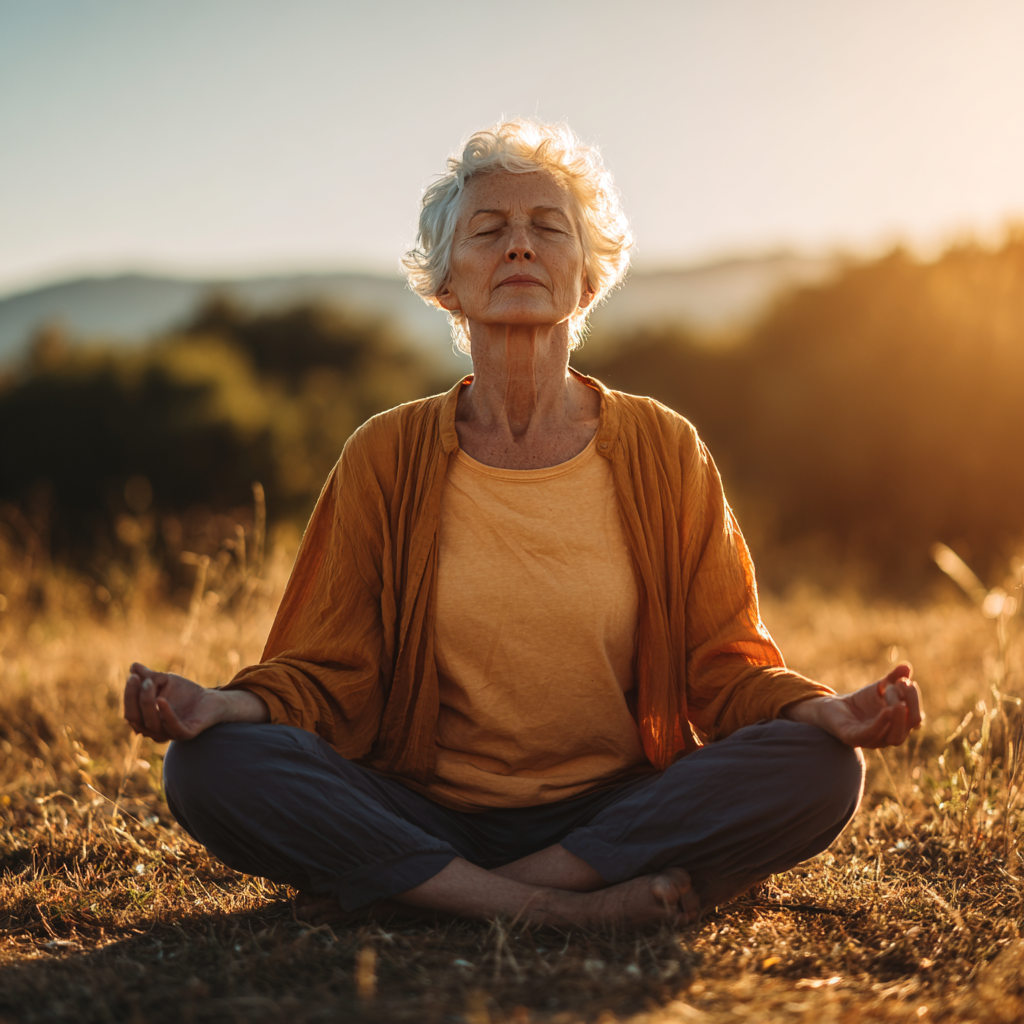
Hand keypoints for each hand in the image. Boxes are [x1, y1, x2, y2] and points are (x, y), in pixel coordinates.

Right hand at [123, 662, 267, 741]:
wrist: (211, 699)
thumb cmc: (185, 692)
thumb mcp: (165, 681)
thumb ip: (149, 676)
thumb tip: (133, 666)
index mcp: (146, 721)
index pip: (130, 712)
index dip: (129, 695)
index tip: (133, 676)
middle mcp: (154, 731)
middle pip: (136, 719)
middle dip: (134, 698)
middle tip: (137, 678)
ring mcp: (170, 734)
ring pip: (151, 723)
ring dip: (147, 702)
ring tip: (150, 683)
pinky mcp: (186, 734)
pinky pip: (173, 727)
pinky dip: (166, 714)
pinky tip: (161, 699)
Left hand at [783, 662, 922, 748]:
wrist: (830, 707)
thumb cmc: (859, 701)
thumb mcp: (878, 688)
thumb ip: (893, 678)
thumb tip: (907, 666)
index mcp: (898, 725)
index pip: (914, 716)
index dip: (914, 699)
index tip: (907, 681)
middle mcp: (889, 735)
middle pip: (908, 727)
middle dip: (910, 707)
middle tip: (904, 687)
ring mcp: (872, 739)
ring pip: (894, 736)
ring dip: (899, 719)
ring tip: (900, 703)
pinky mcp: (853, 738)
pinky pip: (871, 734)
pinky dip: (880, 724)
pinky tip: (886, 711)